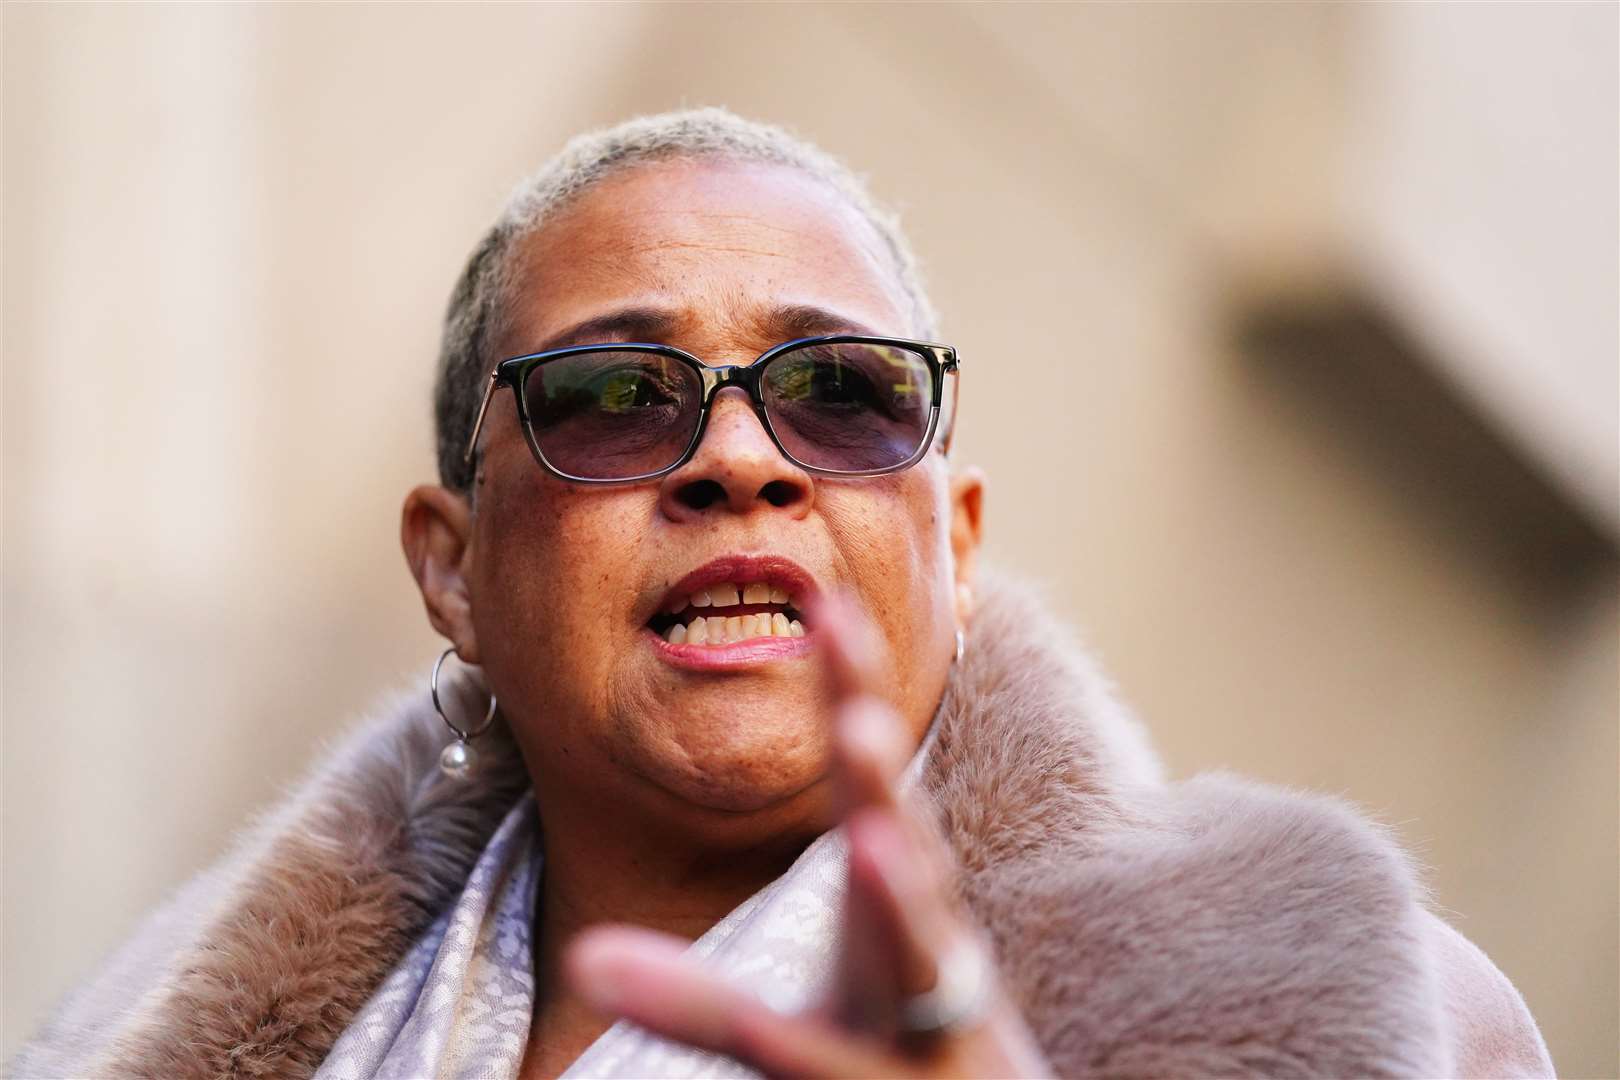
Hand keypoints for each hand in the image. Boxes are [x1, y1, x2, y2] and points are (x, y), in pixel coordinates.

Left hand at [565, 596, 1050, 1077]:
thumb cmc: (902, 1049)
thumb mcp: (846, 976)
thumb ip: (756, 951)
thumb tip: (622, 934)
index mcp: (895, 896)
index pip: (875, 779)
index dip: (855, 694)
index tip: (828, 603)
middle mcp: (920, 947)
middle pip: (905, 846)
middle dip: (882, 777)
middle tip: (858, 707)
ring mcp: (921, 1025)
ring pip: (912, 957)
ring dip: (896, 901)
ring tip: (876, 847)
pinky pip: (819, 1065)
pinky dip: (790, 1045)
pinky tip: (788, 1032)